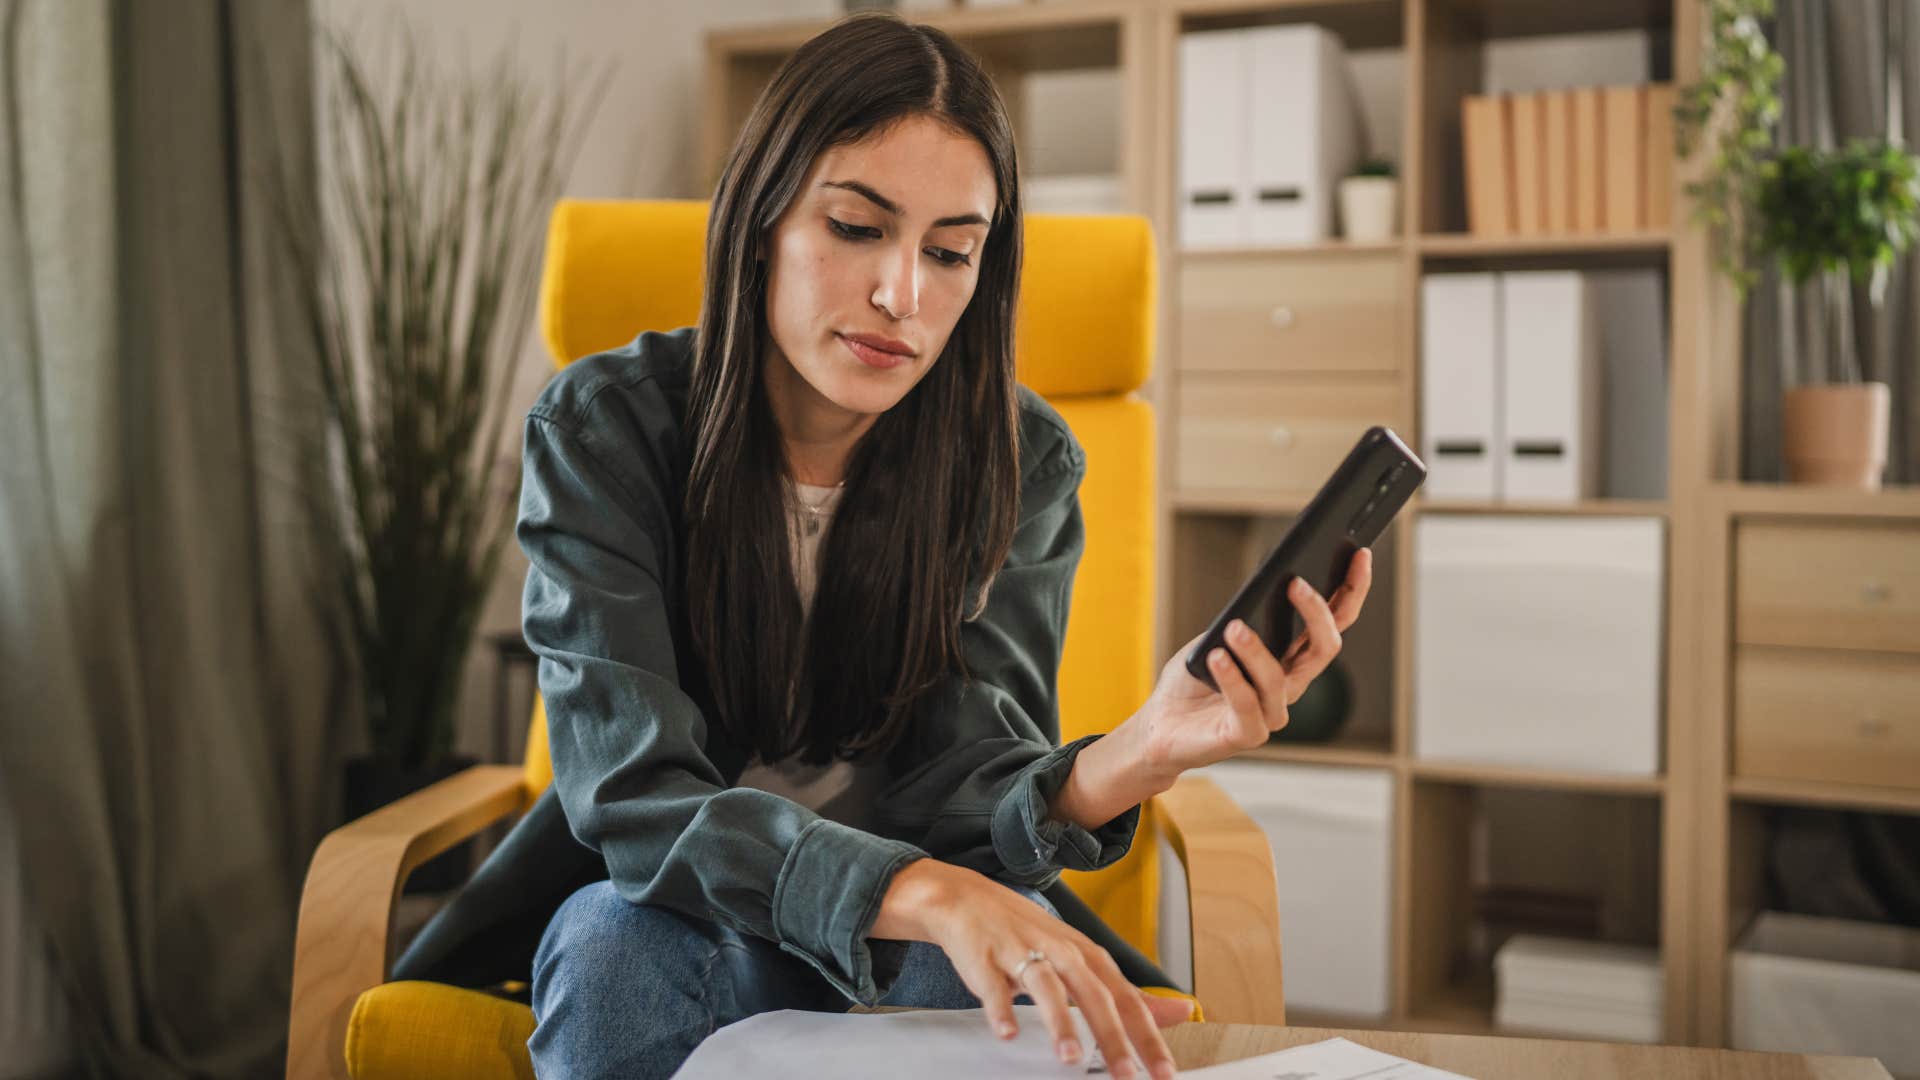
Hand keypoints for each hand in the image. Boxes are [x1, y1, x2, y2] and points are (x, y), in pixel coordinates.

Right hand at [870, 859, 1189, 1079]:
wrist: (967, 899)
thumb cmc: (1028, 934)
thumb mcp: (1083, 958)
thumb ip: (1127, 991)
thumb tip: (1181, 1011)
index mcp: (1087, 956)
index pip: (1127, 998)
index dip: (1147, 1035)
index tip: (1163, 1071)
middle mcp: (1060, 952)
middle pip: (1093, 995)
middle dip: (1112, 1037)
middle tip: (1126, 1075)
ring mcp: (1022, 953)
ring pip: (1047, 988)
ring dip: (1059, 1023)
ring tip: (1070, 1058)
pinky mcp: (986, 960)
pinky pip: (994, 986)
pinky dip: (1001, 1009)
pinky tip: (1007, 1032)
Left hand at [1134, 548, 1373, 777]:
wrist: (1160, 725)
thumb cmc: (1194, 677)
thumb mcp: (1219, 635)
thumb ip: (1245, 618)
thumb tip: (1264, 588)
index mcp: (1291, 658)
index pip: (1334, 622)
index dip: (1353, 590)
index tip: (1360, 555)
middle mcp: (1290, 686)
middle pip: (1324, 648)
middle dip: (1317, 613)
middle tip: (1295, 583)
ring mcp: (1271, 713)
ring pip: (1280, 679)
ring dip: (1256, 650)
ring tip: (1234, 628)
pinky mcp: (1246, 735)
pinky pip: (1246, 704)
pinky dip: (1232, 678)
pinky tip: (1216, 657)